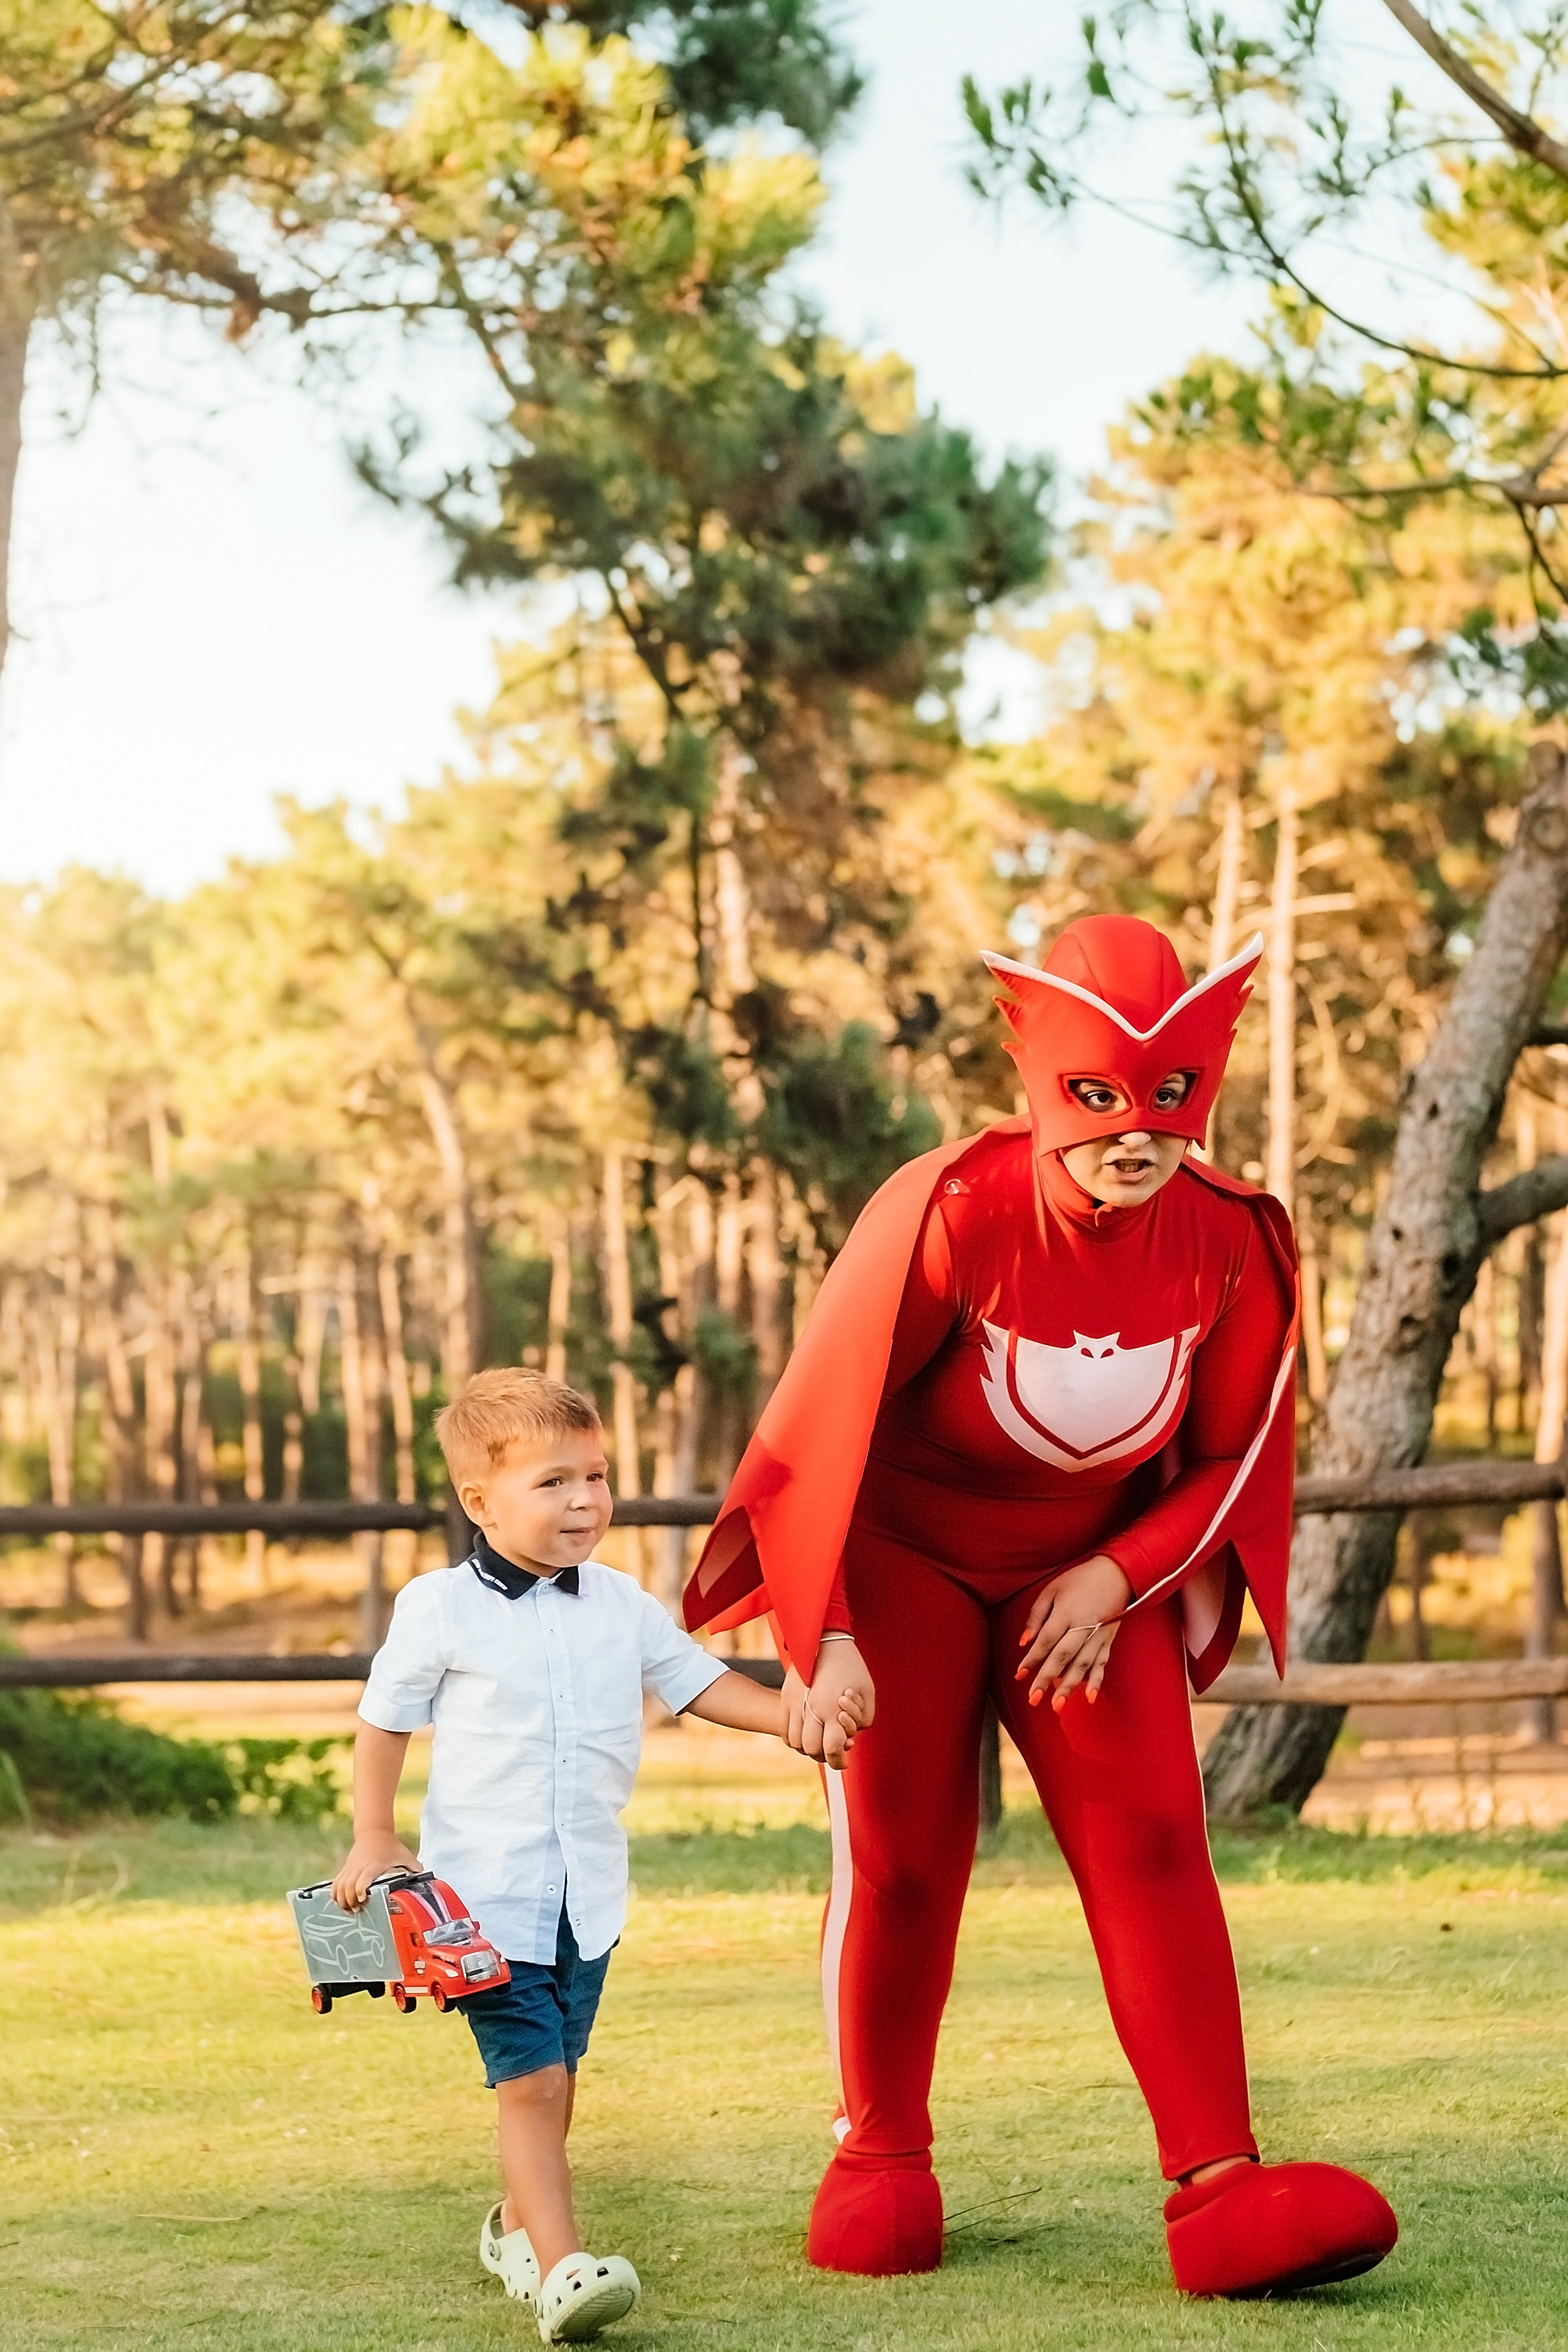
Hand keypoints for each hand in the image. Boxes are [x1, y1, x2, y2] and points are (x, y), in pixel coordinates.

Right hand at [330, 1830, 420, 1910]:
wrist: (374, 1832)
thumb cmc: (392, 1846)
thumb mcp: (406, 1855)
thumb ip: (415, 1869)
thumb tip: (428, 1883)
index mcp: (375, 1864)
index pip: (364, 1877)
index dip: (361, 1889)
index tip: (362, 1898)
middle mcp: (360, 1866)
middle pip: (349, 1885)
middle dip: (350, 1900)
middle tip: (358, 1910)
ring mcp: (351, 1867)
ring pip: (340, 1885)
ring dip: (342, 1899)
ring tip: (350, 1909)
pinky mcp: (345, 1869)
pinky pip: (336, 1883)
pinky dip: (335, 1894)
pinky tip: (341, 1903)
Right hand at [784, 1638, 875, 1769]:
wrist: (826, 1638)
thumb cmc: (852, 1667)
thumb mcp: (867, 1694)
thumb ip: (862, 1721)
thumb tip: (848, 1739)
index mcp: (831, 1707)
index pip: (830, 1748)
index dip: (838, 1761)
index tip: (844, 1761)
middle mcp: (809, 1708)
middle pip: (810, 1748)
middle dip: (823, 1755)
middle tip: (833, 1749)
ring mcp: (793, 1702)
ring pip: (794, 1742)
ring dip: (808, 1746)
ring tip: (821, 1738)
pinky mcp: (785, 1697)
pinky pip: (785, 1730)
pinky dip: (796, 1737)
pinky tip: (810, 1729)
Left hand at [1016, 1556, 1131, 1711]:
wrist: (1117, 1573)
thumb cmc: (1079, 1579)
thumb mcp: (1052, 1590)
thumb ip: (1037, 1615)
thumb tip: (1025, 1641)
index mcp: (1066, 1612)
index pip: (1046, 1641)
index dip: (1032, 1659)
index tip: (1019, 1675)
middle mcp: (1082, 1626)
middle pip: (1062, 1656)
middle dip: (1047, 1679)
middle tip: (1033, 1699)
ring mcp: (1098, 1634)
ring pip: (1082, 1664)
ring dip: (1069, 1686)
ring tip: (1056, 1705)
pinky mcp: (1108, 1640)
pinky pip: (1102, 1663)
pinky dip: (1096, 1681)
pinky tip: (1089, 1698)